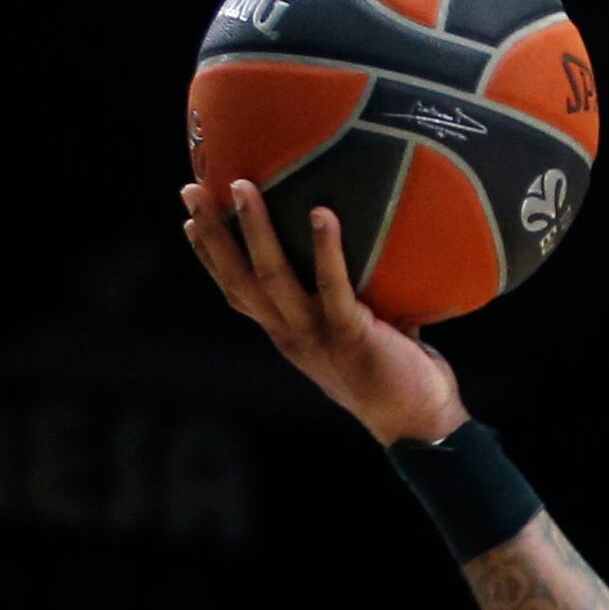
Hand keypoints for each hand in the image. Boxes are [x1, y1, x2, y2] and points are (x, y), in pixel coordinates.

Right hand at [181, 179, 467, 445]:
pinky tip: (322, 214)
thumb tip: (369, 247)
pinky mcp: (350, 335)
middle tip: (191, 190)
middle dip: (212, 234)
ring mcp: (317, 336)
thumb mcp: (356, 331)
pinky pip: (333, 286)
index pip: (238, 293)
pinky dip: (325, 249)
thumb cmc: (396, 373)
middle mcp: (291, 335)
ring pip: (272, 278)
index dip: (210, 258)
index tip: (190, 221)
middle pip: (239, 280)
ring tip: (241, 186)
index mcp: (287, 334)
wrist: (418, 423)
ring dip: (255, 230)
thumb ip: (349, 297)